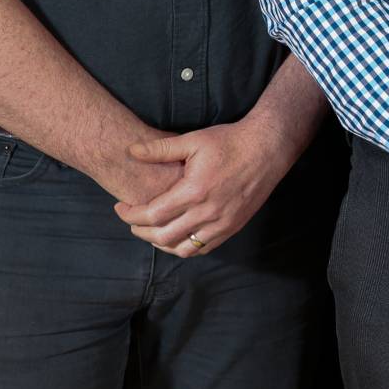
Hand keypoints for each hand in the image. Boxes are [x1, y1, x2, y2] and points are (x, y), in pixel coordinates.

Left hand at [114, 111, 305, 257]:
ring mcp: (222, 223)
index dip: (131, 215)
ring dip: (161, 243)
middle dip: (140, 231)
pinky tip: (176, 237)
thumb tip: (131, 151)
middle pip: (163, 236)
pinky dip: (184, 247)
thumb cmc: (230, 142)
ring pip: (182, 248)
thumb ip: (159, 148)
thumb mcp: (193, 140)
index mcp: (194, 191)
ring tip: (151, 231)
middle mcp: (208, 212)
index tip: (121, 208)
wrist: (267, 148)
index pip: (152, 215)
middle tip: (131, 221)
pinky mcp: (233, 227)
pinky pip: (203, 248)